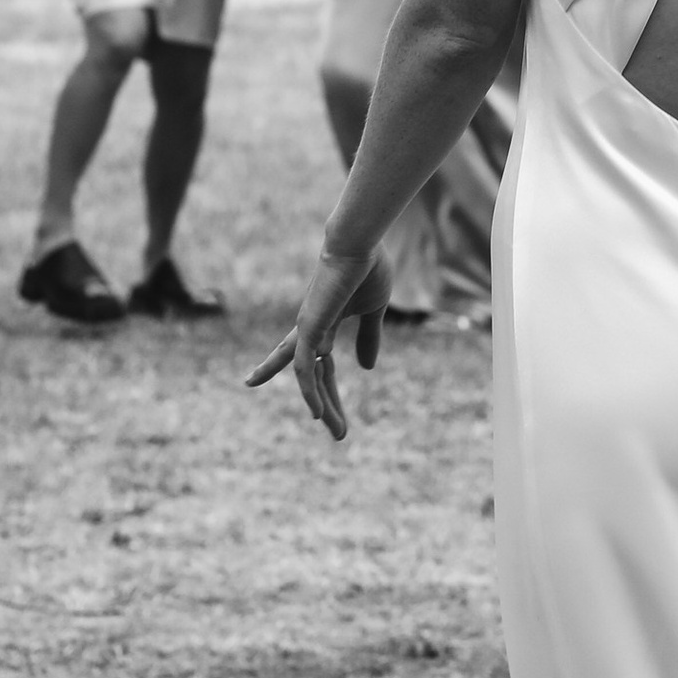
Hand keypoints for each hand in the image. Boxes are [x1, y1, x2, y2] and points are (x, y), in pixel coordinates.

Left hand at [247, 240, 392, 440]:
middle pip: (313, 377)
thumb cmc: (368, 268)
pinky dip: (308, 391)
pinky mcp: (309, 328)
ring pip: (308, 379)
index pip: (320, 366)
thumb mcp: (373, 309)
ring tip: (338, 431)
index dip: (323, 390)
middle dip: (325, 405)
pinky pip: (304, 368)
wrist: (360, 243)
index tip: (327, 416)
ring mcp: (308, 330)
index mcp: (324, 325)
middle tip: (339, 433)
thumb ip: (369, 336)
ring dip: (322, 406)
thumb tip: (367, 367)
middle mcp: (310, 330)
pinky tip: (317, 413)